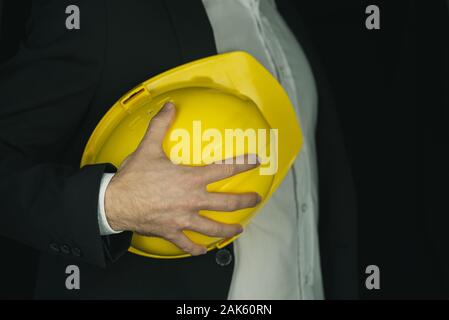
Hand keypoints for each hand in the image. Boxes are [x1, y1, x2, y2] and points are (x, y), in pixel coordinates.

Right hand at [104, 102, 260, 255]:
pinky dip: (196, 249)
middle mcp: (192, 200)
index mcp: (190, 178)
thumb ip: (161, 125)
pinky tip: (202, 250)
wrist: (114, 203)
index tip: (256, 161)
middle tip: (256, 199)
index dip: (243, 164)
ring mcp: (183, 219)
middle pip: (226, 203)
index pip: (224, 169)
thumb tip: (169, 106)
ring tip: (238, 230)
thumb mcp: (148, 147)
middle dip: (245, 201)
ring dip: (228, 230)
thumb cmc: (133, 177)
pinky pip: (187, 244)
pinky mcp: (171, 232)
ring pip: (212, 227)